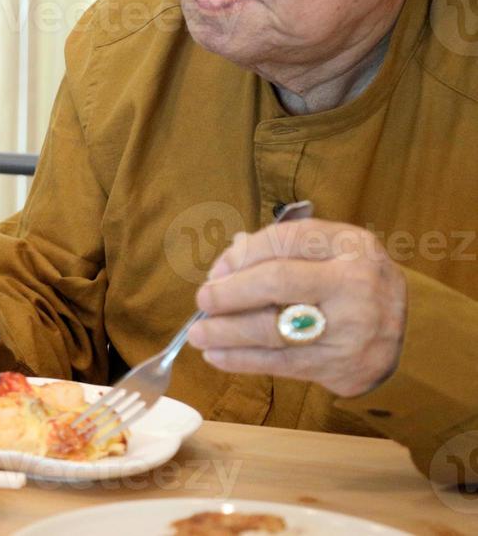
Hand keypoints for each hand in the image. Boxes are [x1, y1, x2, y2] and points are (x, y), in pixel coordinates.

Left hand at [190, 219, 407, 396]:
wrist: (407, 335)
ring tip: (200, 334)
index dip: (243, 253)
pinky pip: (280, 364)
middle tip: (203, 300)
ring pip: (273, 329)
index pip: (286, 240)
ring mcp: (351, 328)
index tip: (217, 270)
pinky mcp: (340, 365)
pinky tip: (217, 356)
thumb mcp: (327, 251)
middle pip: (277, 281)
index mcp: (351, 245)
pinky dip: (242, 360)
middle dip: (230, 292)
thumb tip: (222, 269)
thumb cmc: (349, 283)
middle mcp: (355, 283)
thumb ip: (276, 249)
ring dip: (226, 332)